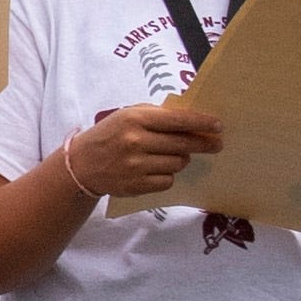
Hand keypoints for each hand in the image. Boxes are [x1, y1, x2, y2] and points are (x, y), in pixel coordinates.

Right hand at [59, 104, 220, 204]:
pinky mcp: (136, 185)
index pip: (178, 120)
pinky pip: (168, 181)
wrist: (82, 164)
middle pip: (183, 144)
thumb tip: (191, 120)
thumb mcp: (128, 115)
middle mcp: (136, 141)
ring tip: (169, 155)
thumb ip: (157, 115)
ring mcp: (136, 166)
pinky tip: (156, 169)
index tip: (218, 126)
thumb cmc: (110, 134)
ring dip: (180, 159)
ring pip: (178, 163)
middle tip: (216, 144)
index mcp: (135, 119)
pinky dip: (167, 175)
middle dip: (204, 143)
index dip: (201, 123)